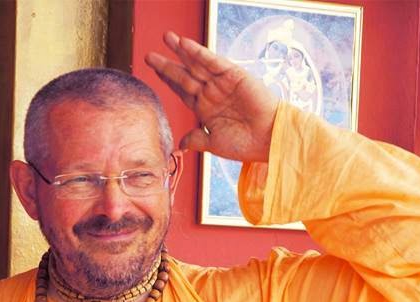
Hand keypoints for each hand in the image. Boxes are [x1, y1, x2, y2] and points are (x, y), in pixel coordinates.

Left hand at [145, 31, 278, 162]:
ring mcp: (222, 83)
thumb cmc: (246, 144)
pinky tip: (185, 45)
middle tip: (149, 55)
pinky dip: (199, 53)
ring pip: (197, 65)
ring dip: (181, 52)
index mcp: (206, 108)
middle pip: (185, 75)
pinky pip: (213, 62)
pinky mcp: (234, 76)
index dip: (167, 80)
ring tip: (166, 38)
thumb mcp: (215, 144)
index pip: (182, 90)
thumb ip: (197, 140)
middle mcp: (212, 93)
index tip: (152, 70)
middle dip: (167, 64)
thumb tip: (179, 145)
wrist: (270, 140)